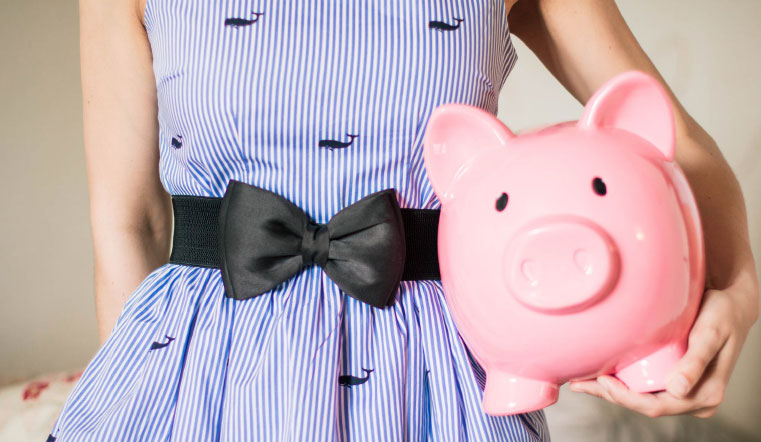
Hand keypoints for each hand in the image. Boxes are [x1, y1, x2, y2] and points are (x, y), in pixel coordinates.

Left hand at [569, 284, 758, 417]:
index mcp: (705, 395)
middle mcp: (694, 398)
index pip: (658, 406)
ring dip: (612, 391)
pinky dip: (622, 382)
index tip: (602, 381)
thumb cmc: (722, 315)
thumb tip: (678, 391)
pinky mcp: (675, 379)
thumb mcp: (710, 334)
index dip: (627, 398)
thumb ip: (696, 362)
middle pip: (645, 404)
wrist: (732, 304)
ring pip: (642, 397)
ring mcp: (684, 390)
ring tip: (580, 381)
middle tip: (578, 383)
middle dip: (610, 396)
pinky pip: (645, 387)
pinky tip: (599, 374)